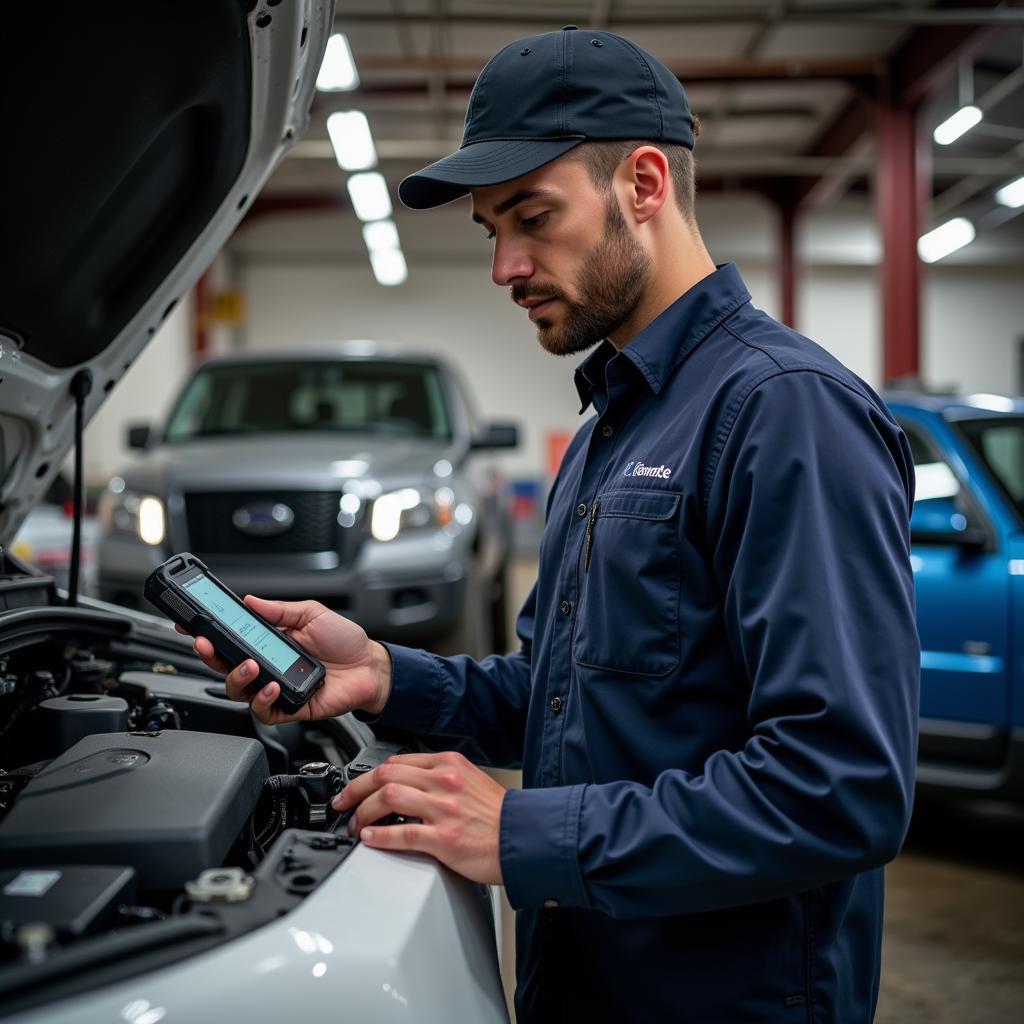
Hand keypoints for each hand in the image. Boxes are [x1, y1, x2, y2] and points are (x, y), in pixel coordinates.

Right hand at [181, 596, 391, 725]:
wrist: (370, 667)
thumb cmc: (344, 641)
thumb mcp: (312, 614)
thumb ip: (280, 610)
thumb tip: (250, 600)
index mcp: (269, 641)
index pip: (231, 638)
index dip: (210, 633)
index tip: (191, 625)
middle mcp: (268, 665)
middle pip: (225, 666)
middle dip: (210, 655)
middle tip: (206, 644)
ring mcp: (275, 687)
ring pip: (238, 690)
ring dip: (237, 677)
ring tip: (251, 666)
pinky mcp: (288, 707)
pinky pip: (263, 710)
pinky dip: (263, 699)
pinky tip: (272, 686)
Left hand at [333, 751, 505, 885]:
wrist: (525, 837)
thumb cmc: (498, 814)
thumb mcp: (469, 780)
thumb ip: (439, 777)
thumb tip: (405, 785)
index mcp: (448, 764)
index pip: (397, 762)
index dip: (369, 775)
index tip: (356, 787)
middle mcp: (444, 781)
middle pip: (386, 776)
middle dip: (356, 790)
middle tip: (343, 803)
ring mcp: (444, 809)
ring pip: (389, 798)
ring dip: (363, 812)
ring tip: (355, 825)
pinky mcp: (445, 838)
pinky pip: (402, 833)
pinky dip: (380, 835)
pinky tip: (369, 838)